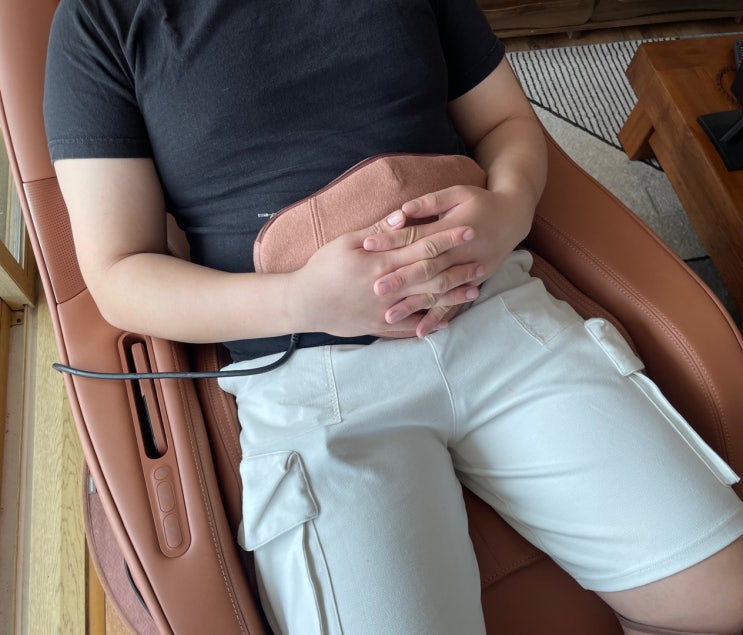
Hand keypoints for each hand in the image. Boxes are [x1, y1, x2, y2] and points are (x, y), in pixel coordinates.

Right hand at [289, 213, 479, 337]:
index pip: (422, 246)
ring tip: (474, 290)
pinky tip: (446, 320)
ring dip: (451, 295)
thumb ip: (377, 232)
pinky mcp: (379, 326)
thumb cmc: (321, 268)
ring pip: (426, 301)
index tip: (468, 230)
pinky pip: (409, 325)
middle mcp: (389, 286)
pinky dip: (428, 322)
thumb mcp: (345, 242)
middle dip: (458, 268)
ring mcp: (386, 309)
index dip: (448, 238)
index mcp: (382, 262)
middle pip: (431, 275)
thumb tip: (403, 217)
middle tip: (483, 262)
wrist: (303, 303)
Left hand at [364, 185, 533, 335]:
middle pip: (425, 267)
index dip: (393, 240)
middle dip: (400, 279)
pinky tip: (421, 331)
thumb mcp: (458, 194)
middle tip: (375, 289)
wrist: (513, 218)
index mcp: (453, 228)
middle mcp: (460, 253)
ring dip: (413, 305)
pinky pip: (453, 303)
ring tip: (389, 317)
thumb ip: (430, 203)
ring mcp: (468, 271)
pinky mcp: (473, 282)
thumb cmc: (481, 202)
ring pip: (436, 290)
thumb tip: (402, 210)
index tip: (368, 245)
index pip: (417, 236)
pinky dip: (437, 317)